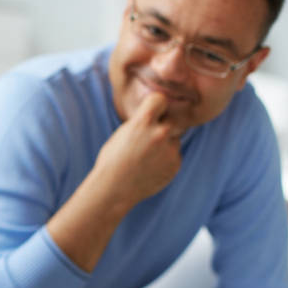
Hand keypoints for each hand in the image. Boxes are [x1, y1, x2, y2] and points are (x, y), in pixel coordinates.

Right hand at [47, 92, 182, 271]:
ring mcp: (170, 150)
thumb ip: (141, 124)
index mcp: (143, 122)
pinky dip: (165, 159)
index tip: (154, 110)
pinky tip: (150, 167)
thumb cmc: (112, 160)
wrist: (114, 189)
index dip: (157, 104)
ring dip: (165, 144)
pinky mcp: (176, 164)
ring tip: (146, 157)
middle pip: (171, 119)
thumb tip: (156, 116)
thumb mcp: (122, 133)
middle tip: (149, 137)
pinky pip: (174, 155)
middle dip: (163, 126)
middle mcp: (160, 133)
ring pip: (174, 139)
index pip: (160, 99)